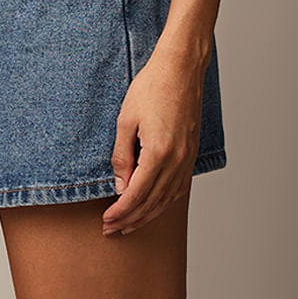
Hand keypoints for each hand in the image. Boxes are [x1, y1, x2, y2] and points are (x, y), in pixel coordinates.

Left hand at [101, 38, 209, 235]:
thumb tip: (120, 186)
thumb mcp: (126, 120)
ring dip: (147, 215)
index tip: (106, 221)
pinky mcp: (191, 153)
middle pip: (152, 203)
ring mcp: (187, 159)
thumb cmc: (152, 87)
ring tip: (130, 224)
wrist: (181, 68)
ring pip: (167, 199)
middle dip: (131, 219)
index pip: (136, 196)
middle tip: (112, 230)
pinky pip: (178, 188)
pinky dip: (164, 201)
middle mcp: (177, 162)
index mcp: (158, 154)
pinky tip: (154, 205)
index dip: (120, 212)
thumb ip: (122, 156)